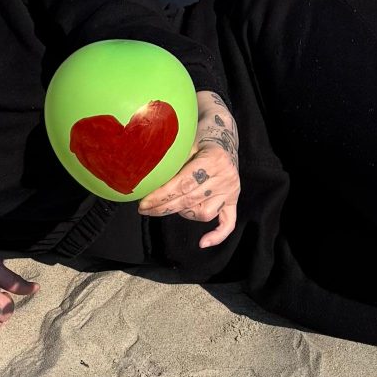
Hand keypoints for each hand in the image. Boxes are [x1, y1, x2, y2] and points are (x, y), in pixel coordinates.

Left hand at [139, 94, 241, 245]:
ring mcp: (231, 190)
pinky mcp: (234, 199)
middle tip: (144, 209)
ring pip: (203, 213)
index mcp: (213, 160)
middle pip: (189, 201)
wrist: (223, 133)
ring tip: (170, 205)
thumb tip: (144, 176)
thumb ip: (172, 160)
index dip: (161, 196)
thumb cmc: (199, 136)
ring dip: (183, 212)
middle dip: (163, 207)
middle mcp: (225, 177)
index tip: (143, 202)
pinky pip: (228, 222)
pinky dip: (217, 235)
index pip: (183, 185)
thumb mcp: (186, 141)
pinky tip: (203, 243)